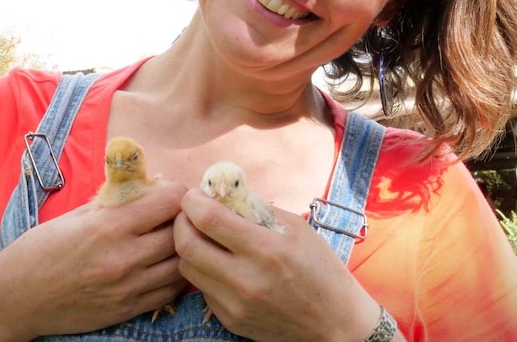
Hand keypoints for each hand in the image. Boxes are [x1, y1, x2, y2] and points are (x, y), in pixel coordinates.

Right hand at [0, 181, 187, 336]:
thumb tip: (145, 186)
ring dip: (184, 249)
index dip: (178, 192)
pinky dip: (175, 277)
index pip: (168, 202)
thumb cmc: (40, 250)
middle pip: (180, 233)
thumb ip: (113, 202)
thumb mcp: (75, 216)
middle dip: (185, 218)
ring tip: (177, 239)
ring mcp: (128, 288)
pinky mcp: (127, 310)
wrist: (15, 298)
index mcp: (109, 227)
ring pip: (181, 265)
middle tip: (183, 213)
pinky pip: (170, 292)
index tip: (176, 190)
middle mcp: (123, 258)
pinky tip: (167, 265)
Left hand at [174, 189, 379, 341]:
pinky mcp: (231, 320)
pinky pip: (202, 289)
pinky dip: (203, 271)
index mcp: (266, 249)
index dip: (192, 201)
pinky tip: (219, 263)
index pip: (208, 219)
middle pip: (187, 245)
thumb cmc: (320, 268)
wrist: (335, 323)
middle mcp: (246, 279)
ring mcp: (235, 304)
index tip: (194, 195)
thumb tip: (221, 192)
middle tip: (189, 213)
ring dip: (188, 247)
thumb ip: (256, 209)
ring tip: (202, 236)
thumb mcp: (296, 228)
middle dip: (181, 222)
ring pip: (187, 269)